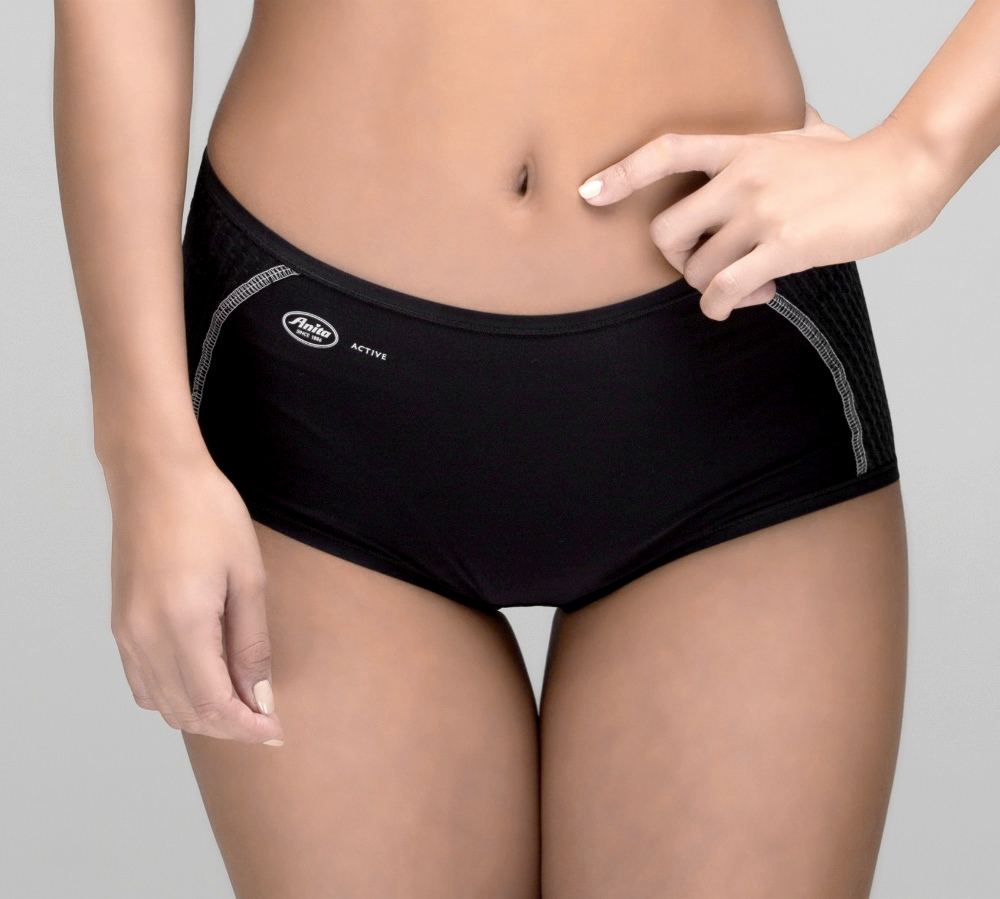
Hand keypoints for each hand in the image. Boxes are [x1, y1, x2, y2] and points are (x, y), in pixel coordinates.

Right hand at [105, 451, 283, 745]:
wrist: (155, 475)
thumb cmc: (208, 512)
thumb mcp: (247, 577)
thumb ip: (252, 644)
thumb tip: (261, 697)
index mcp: (181, 624)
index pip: (215, 704)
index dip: (248, 727)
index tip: (277, 732)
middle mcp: (144, 637)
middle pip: (187, 712)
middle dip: (230, 726)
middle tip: (267, 720)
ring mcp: (126, 633)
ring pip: (162, 704)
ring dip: (203, 715)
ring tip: (243, 705)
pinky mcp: (120, 624)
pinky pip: (142, 683)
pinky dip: (173, 698)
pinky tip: (204, 685)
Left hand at [577, 103, 942, 319]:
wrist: (901, 175)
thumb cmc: (853, 160)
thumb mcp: (807, 134)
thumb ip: (778, 135)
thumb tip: (780, 131)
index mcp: (741, 146)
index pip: (667, 151)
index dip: (622, 174)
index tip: (589, 193)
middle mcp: (742, 177)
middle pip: (666, 232)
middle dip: (675, 262)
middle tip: (703, 269)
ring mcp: (760, 211)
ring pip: (698, 269)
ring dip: (713, 289)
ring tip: (746, 286)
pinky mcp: (782, 245)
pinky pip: (727, 290)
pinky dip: (726, 306)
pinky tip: (749, 300)